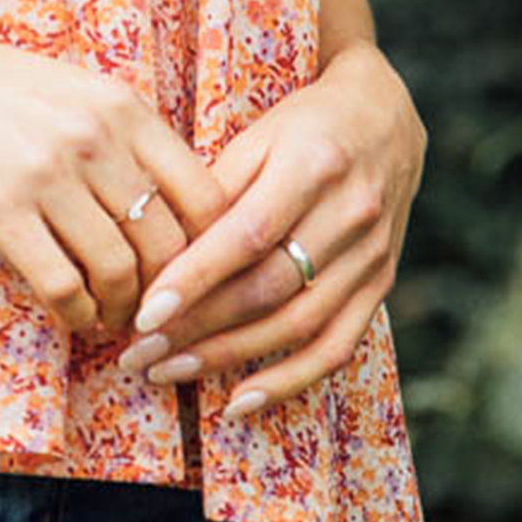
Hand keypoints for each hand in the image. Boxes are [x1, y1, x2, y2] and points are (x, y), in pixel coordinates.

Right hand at [0, 17, 233, 338]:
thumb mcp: (69, 90)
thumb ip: (122, 138)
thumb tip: (171, 207)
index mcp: (121, 106)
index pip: (204, 194)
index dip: (212, 250)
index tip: (195, 275)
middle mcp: (94, 137)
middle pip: (168, 243)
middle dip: (168, 291)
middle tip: (155, 313)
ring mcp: (46, 173)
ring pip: (119, 270)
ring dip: (121, 309)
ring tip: (111, 318)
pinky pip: (60, 284)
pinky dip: (76, 313)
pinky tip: (73, 315)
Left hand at [113, 42, 425, 414]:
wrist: (383, 118)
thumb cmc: (300, 125)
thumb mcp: (255, 136)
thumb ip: (213, 192)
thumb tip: (158, 256)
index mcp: (312, 164)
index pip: (247, 235)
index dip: (195, 279)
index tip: (143, 313)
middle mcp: (350, 213)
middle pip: (268, 288)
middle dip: (197, 328)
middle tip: (138, 352)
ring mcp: (372, 255)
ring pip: (298, 324)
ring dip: (228, 358)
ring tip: (168, 372)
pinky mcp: (382, 284)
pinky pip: (338, 347)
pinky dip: (289, 381)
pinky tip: (239, 403)